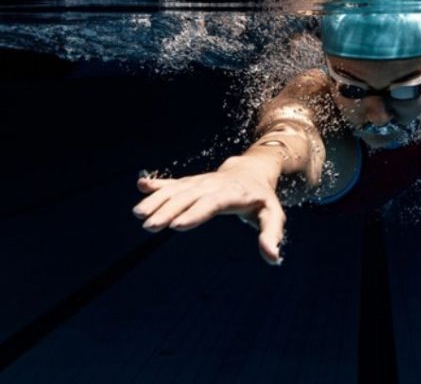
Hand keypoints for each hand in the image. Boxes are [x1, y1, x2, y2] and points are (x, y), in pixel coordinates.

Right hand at [132, 156, 285, 264]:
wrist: (252, 171)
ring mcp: (201, 182)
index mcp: (234, 193)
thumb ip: (272, 235)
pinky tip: (141, 185)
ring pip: (177, 189)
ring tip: (139, 214)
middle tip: (150, 226)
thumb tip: (273, 258)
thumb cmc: (263, 199)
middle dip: (169, 210)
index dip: (196, 212)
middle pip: (190, 196)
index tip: (177, 225)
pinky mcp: (191, 182)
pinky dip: (157, 184)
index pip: (213, 202)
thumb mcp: (273, 215)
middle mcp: (214, 185)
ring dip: (157, 199)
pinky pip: (173, 183)